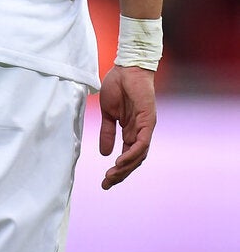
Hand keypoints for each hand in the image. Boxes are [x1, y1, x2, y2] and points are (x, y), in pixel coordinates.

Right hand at [98, 64, 156, 188]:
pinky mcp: (148, 122)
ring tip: (112, 175)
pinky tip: (120, 161)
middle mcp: (139, 133)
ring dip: (126, 168)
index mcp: (130, 131)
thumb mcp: (108, 113)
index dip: (117, 171)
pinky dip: (132, 154)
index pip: (126, 156)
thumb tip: (105, 153)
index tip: (104, 182)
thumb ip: (107, 132)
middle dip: (120, 174)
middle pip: (133, 161)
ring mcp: (145, 128)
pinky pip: (141, 143)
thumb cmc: (118, 86)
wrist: (126, 68)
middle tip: (106, 183)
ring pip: (139, 156)